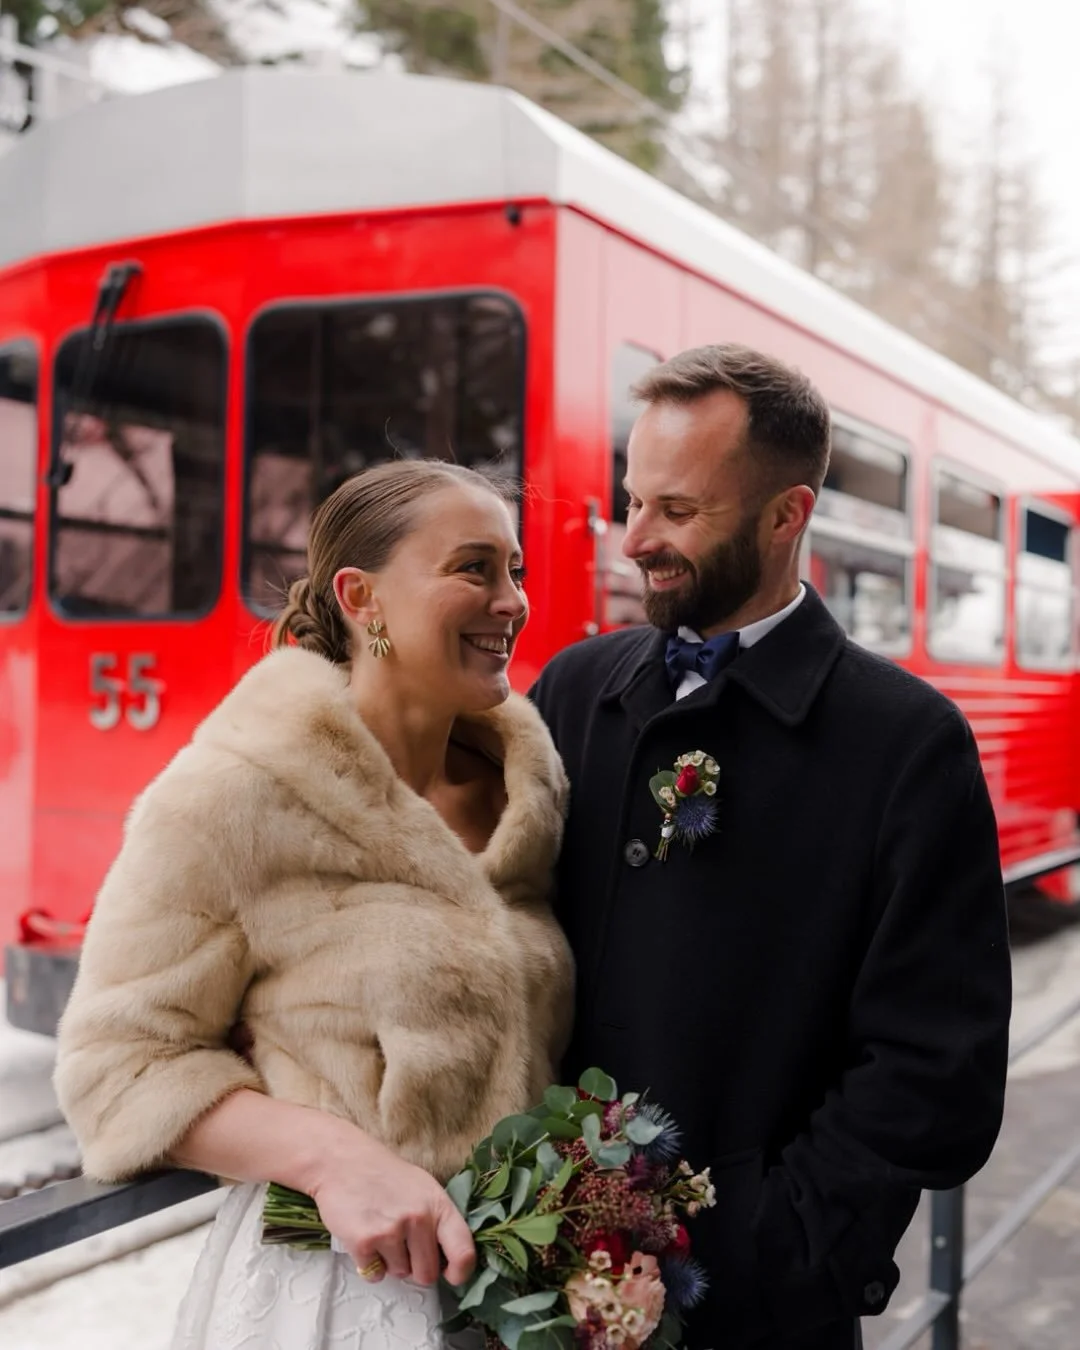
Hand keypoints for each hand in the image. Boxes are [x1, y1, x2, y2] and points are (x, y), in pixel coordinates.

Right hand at [308, 1132, 475, 1287]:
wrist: (343, 1161)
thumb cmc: (386, 1176)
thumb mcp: (423, 1188)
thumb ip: (438, 1221)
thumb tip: (448, 1260)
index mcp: (438, 1204)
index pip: (463, 1252)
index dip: (460, 1272)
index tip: (451, 1275)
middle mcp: (419, 1218)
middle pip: (428, 1274)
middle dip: (415, 1267)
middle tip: (401, 1244)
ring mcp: (391, 1231)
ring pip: (400, 1274)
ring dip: (390, 1262)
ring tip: (380, 1232)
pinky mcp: (364, 1242)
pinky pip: (375, 1275)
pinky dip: (369, 1264)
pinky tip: (365, 1238)